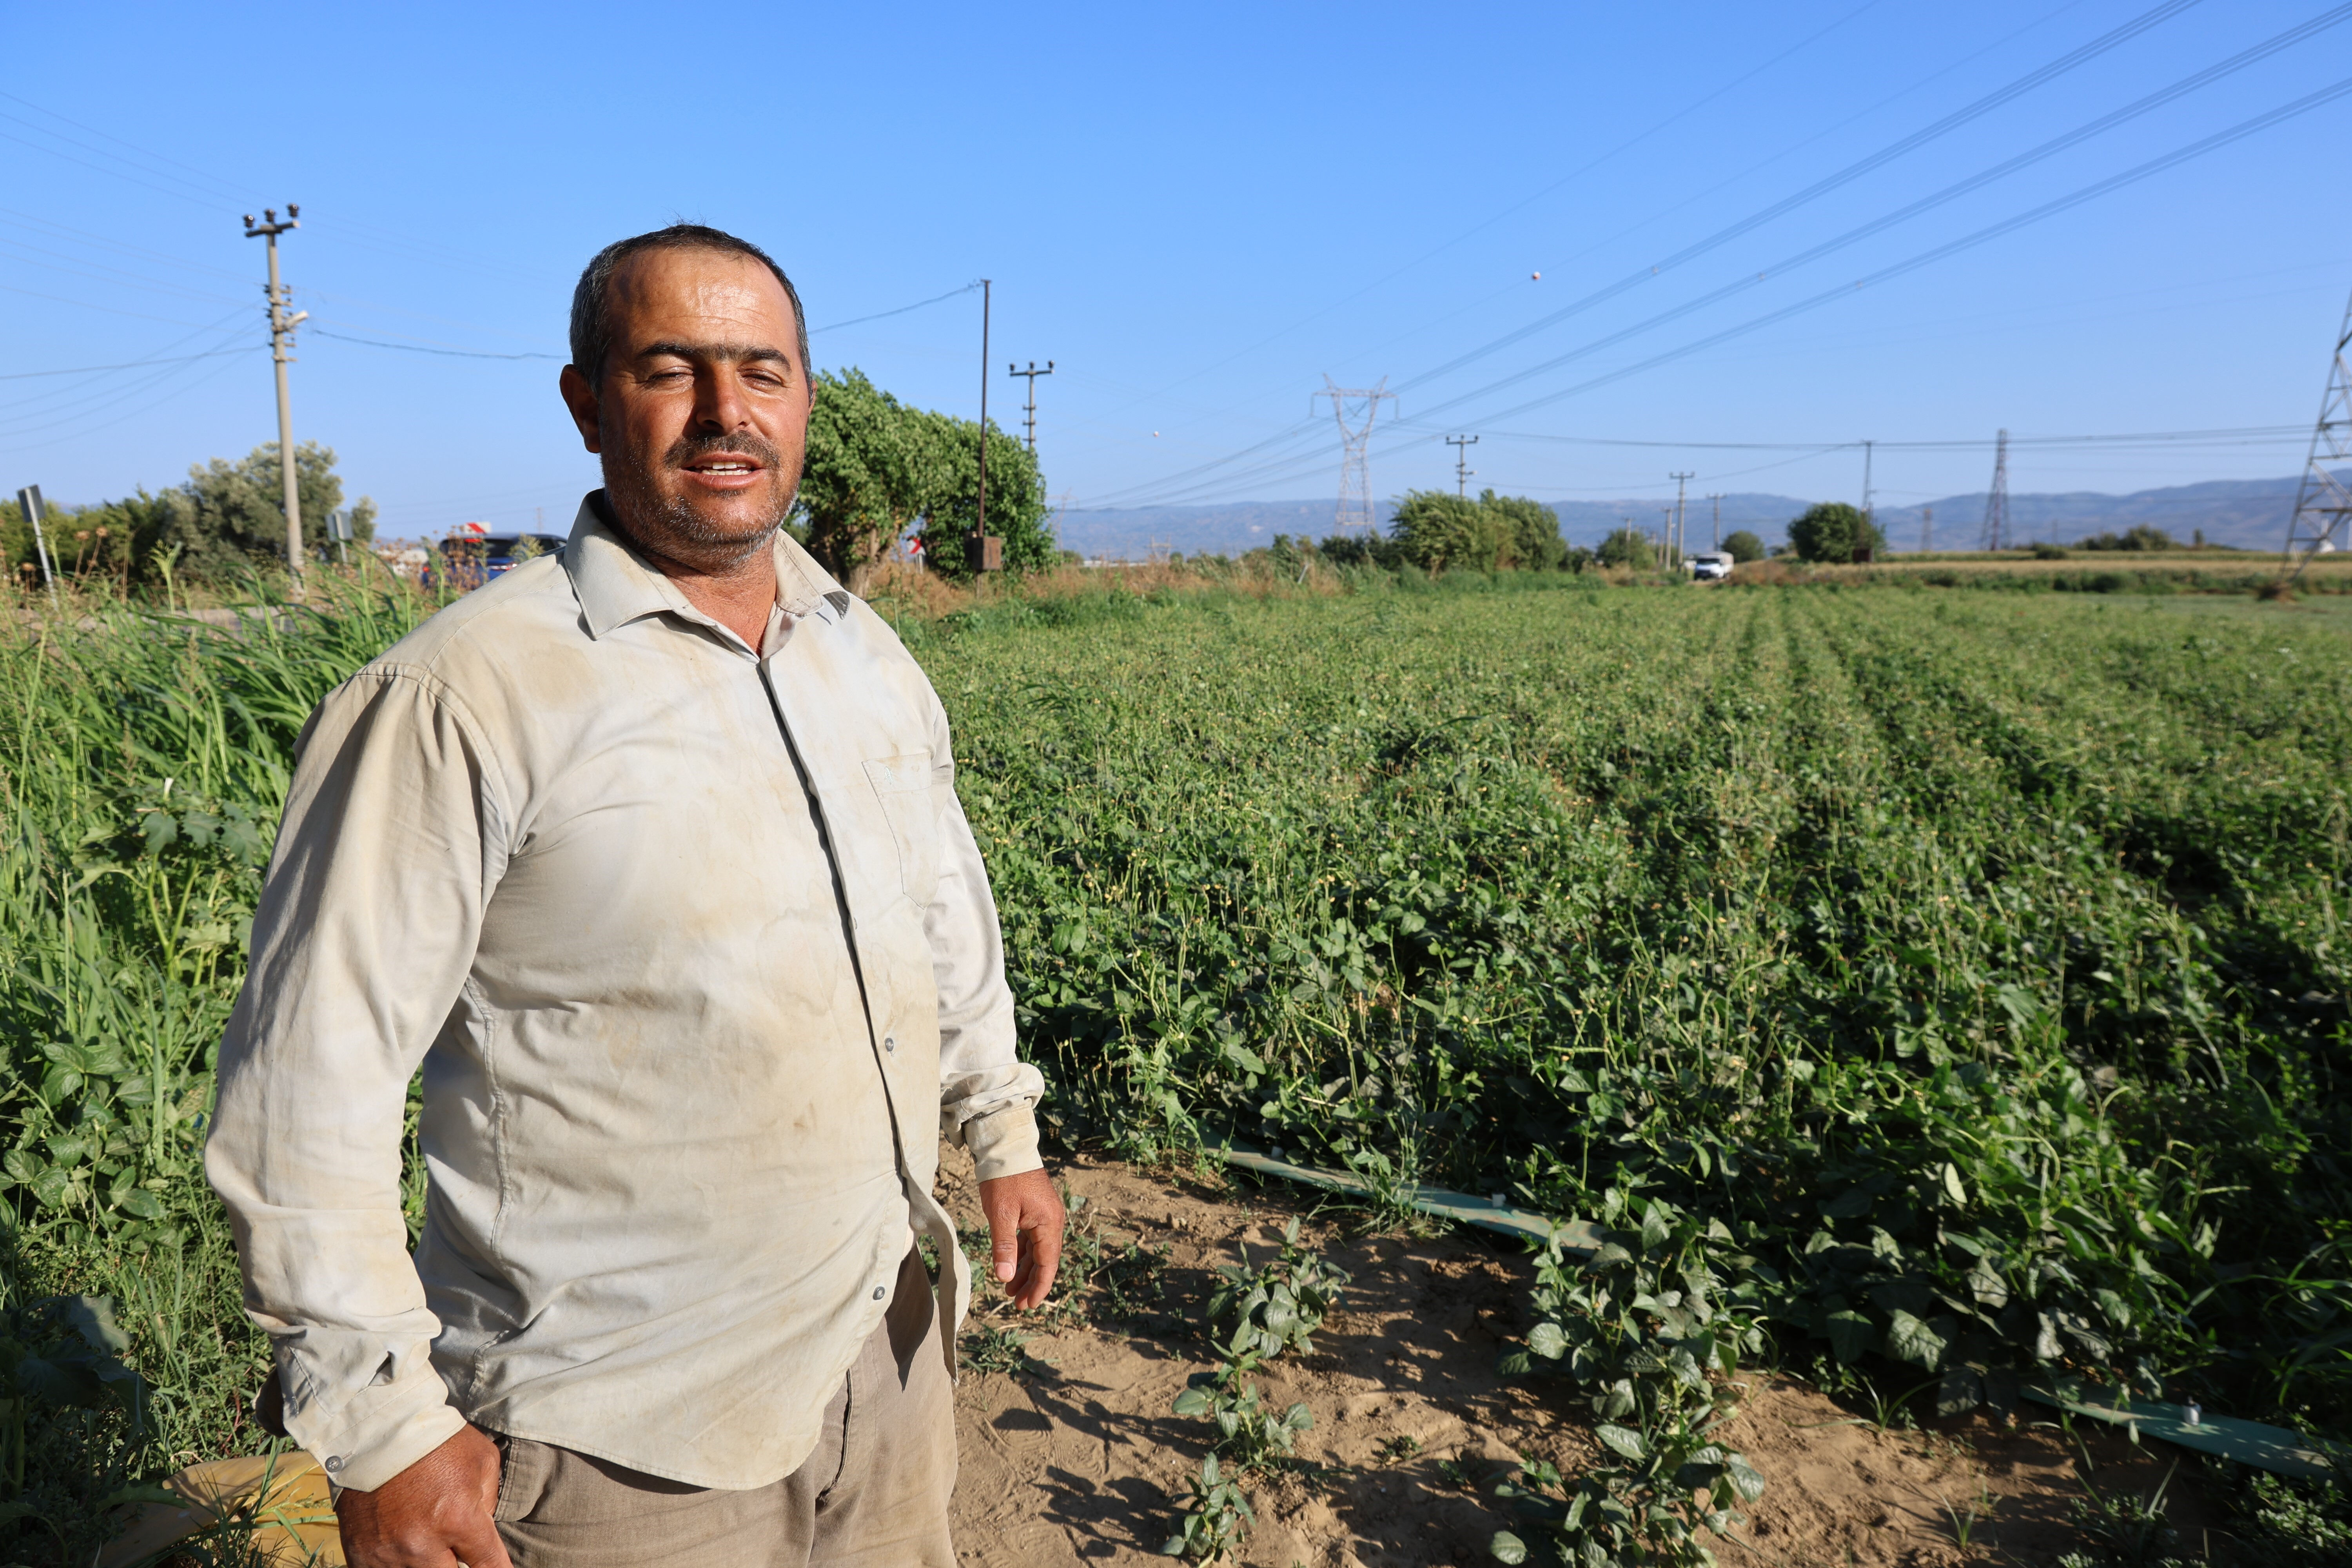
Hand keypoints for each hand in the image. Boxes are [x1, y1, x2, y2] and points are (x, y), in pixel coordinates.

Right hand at [333, 1423, 511, 1567]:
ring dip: (426, 1562)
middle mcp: (421, 1544)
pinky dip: (395, 1564)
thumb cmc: (437, 1440)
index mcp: (457, 1519)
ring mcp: (386, 1552)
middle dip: (456, 1563)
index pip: (488, 1565)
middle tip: (455, 1546)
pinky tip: (402, 1548)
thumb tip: (485, 1530)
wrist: (379, 1428)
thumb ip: (490, 1502)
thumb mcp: (483, 1460)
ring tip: (425, 1538)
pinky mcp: (360, 1552)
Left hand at [977, 1168, 1064, 1309]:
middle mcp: (1051, 1221)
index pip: (1047, 1264)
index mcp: (1049, 1223)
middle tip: (1016, 1303)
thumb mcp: (1001, 1214)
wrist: (1006, 1147)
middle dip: (1030, 1283)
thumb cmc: (1003, 1179)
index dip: (1039, 1287)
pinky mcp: (1034, 1210)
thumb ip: (1004, 1246)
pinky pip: (1030, 1238)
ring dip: (1024, 1270)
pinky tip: (1009, 1265)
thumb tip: (1005, 1278)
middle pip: (1043, 1260)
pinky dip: (1020, 1253)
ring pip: (1036, 1250)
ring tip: (1009, 1289)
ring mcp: (1043, 1215)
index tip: (1028, 1305)